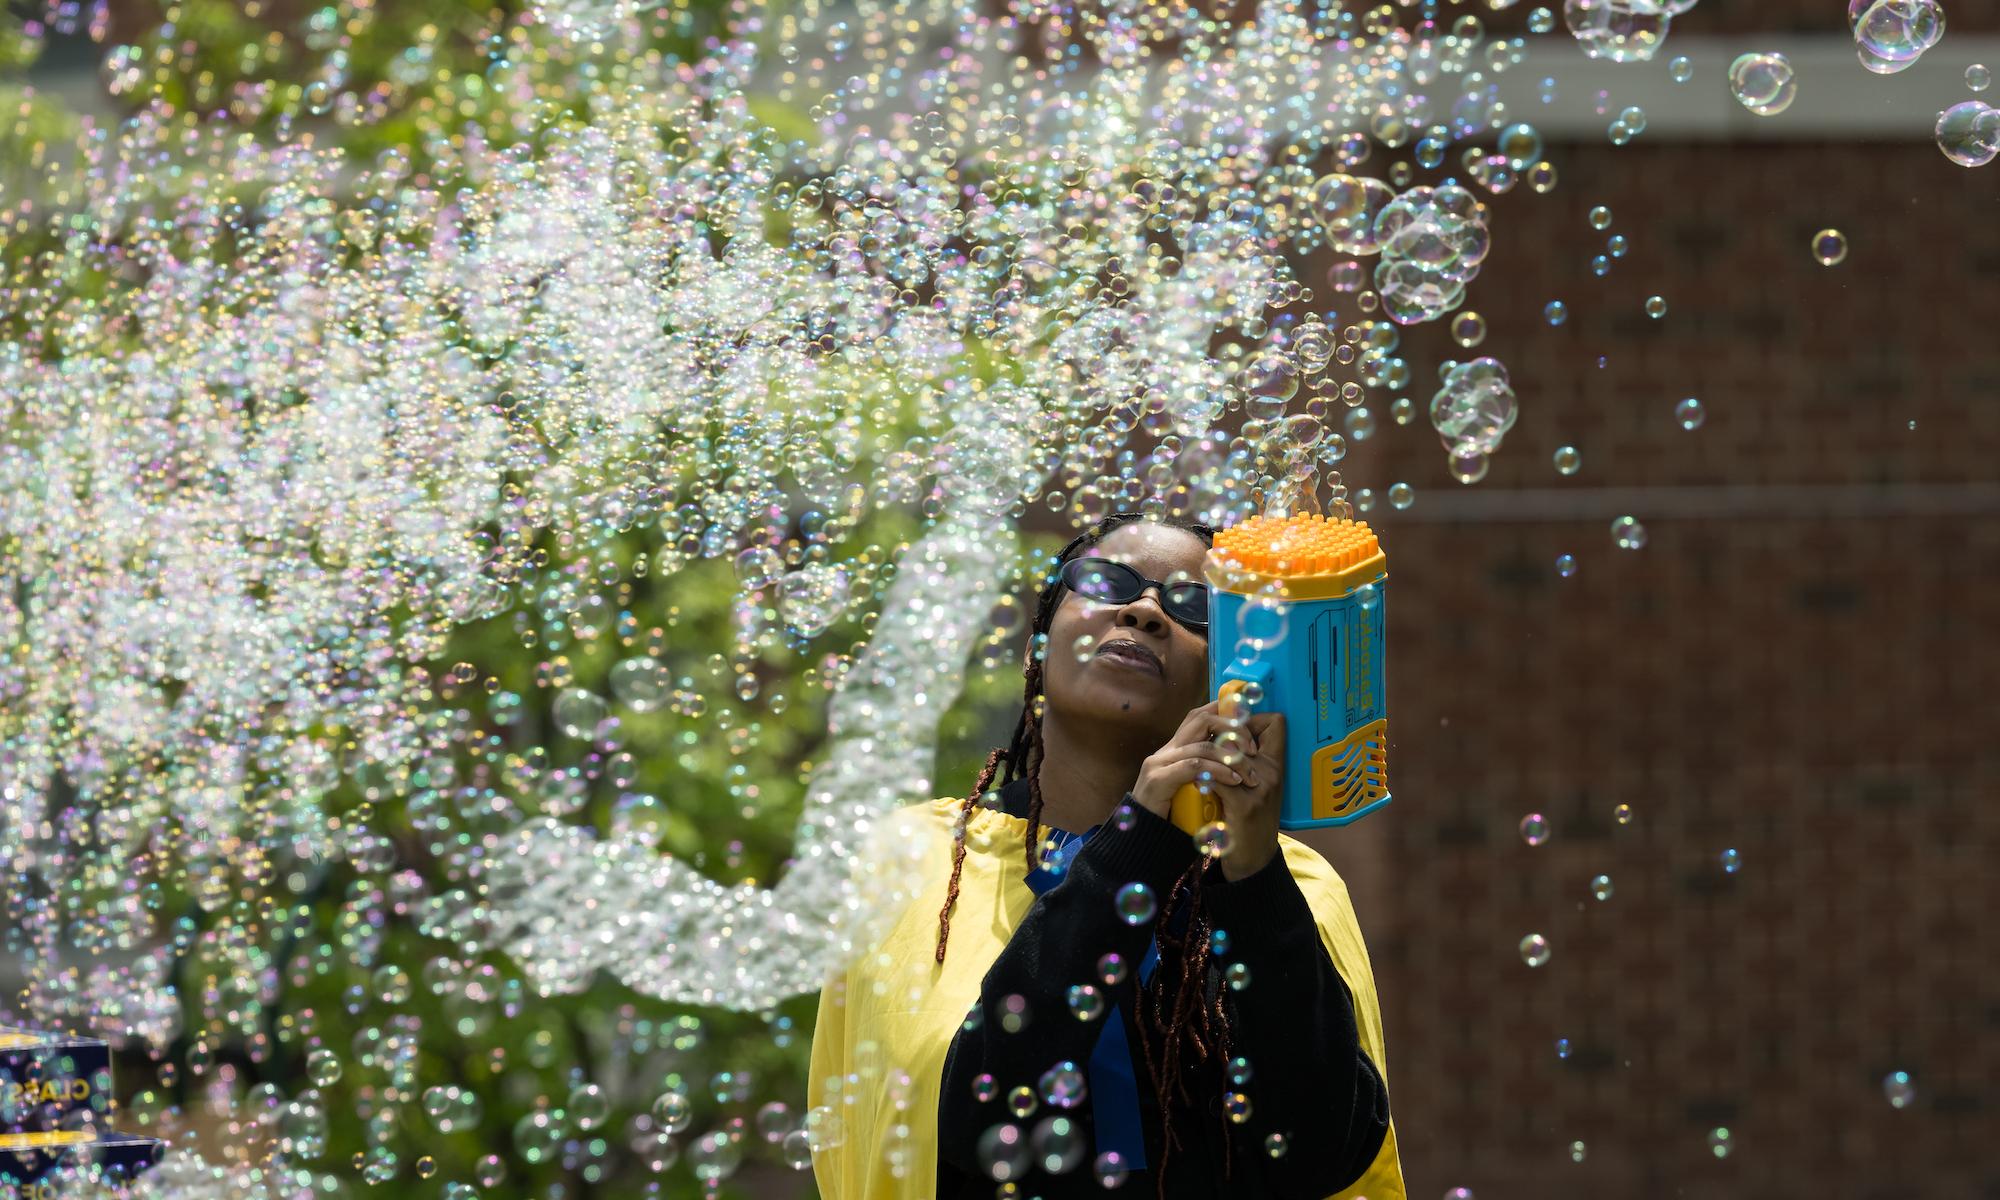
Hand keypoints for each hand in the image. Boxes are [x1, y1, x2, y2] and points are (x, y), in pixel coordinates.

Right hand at [1129, 698, 1255, 820]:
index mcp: (1175, 748)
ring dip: (1232, 758)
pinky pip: (1194, 767)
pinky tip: (1232, 781)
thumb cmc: (1174, 815)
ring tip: (1248, 775)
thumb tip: (1239, 760)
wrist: (1143, 839)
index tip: (1251, 728)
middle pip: (1202, 719)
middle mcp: (1166, 750)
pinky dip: (1217, 771)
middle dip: (1233, 730)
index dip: (1227, 713)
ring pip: (1202, 746)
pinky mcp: (1159, 780)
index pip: (1201, 715)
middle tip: (1252, 750)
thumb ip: (1208, 771)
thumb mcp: (1195, 787)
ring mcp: (1160, 763)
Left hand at [1211, 710, 1284, 881]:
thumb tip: (1226, 733)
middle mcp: (1270, 772)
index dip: (1250, 718)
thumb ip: (1248, 762)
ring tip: (1195, 759)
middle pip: (1241, 732)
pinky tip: (1195, 781)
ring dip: (1207, 753)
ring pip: (1227, 751)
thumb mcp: (1257, 787)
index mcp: (1275, 765)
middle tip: (1204, 743)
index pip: (1275, 722)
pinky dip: (1202, 776)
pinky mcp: (1243, 806)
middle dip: (1218, 733)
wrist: (1254, 859)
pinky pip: (1217, 778)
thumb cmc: (1251, 820)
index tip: (1229, 727)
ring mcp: (1258, 788)